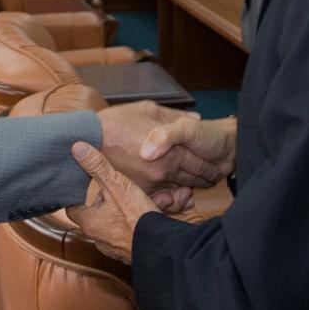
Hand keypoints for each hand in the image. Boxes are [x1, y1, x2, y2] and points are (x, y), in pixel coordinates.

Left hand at [66, 141, 157, 263]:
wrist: (160, 247)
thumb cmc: (136, 217)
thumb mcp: (118, 185)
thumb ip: (98, 167)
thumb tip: (77, 148)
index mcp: (89, 222)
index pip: (72, 209)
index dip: (76, 198)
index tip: (80, 188)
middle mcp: (97, 239)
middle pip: (93, 217)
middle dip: (103, 204)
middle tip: (114, 190)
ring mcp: (113, 249)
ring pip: (111, 228)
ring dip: (119, 216)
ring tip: (132, 202)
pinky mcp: (129, 254)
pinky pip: (127, 237)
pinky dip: (132, 228)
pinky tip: (144, 218)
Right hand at [97, 101, 221, 193]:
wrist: (89, 138)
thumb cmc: (119, 120)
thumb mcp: (149, 109)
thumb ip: (175, 116)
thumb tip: (196, 117)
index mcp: (170, 152)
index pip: (201, 164)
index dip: (211, 164)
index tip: (218, 162)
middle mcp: (164, 172)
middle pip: (193, 180)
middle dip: (204, 177)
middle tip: (214, 174)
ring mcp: (151, 184)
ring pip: (179, 192)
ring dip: (189, 188)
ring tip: (195, 183)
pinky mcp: (138, 192)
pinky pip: (162, 200)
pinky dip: (171, 197)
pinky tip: (175, 191)